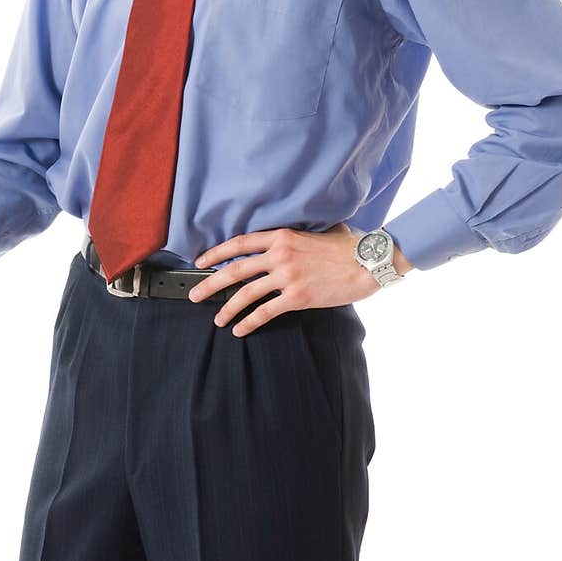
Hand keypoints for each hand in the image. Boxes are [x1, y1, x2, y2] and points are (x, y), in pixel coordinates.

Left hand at [186, 224, 405, 336]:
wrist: (367, 260)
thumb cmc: (346, 245)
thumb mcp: (314, 231)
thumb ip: (294, 236)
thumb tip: (284, 239)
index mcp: (281, 236)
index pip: (239, 243)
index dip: (216, 253)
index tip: (200, 262)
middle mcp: (280, 255)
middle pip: (234, 270)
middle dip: (210, 284)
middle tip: (194, 295)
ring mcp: (288, 277)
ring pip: (246, 294)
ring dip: (227, 308)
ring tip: (217, 318)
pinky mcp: (298, 297)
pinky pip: (266, 312)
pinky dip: (249, 322)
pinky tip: (239, 329)